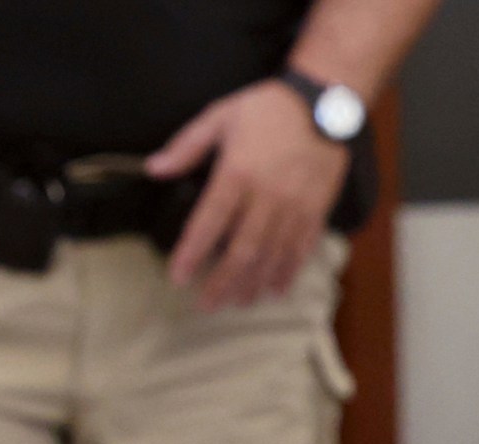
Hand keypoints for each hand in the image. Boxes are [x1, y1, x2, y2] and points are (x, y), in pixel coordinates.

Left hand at [146, 78, 351, 311]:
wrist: (325, 103)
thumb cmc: (269, 109)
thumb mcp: (220, 116)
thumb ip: (186, 146)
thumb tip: (154, 168)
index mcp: (237, 173)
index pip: (209, 222)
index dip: (191, 253)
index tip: (178, 277)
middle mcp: (266, 196)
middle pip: (241, 251)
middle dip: (222, 282)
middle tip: (206, 304)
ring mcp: (294, 207)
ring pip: (271, 256)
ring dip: (252, 284)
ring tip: (236, 302)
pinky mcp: (315, 211)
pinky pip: (300, 249)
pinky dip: (287, 272)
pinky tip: (274, 289)